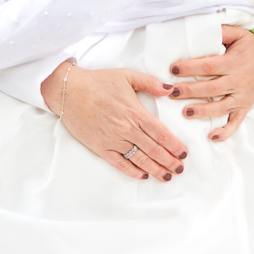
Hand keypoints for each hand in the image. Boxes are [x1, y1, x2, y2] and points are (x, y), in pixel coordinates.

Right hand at [41, 63, 184, 182]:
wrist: (69, 91)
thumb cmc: (98, 82)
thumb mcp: (127, 76)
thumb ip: (150, 83)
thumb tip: (170, 89)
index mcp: (135, 112)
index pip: (161, 134)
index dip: (175, 145)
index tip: (184, 153)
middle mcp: (127, 129)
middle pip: (154, 150)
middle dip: (169, 161)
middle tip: (180, 169)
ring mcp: (113, 140)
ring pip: (140, 159)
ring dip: (155, 169)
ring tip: (167, 176)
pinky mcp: (101, 148)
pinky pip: (120, 163)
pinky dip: (132, 171)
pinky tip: (142, 175)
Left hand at [167, 27, 253, 142]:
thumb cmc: (249, 47)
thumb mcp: (238, 34)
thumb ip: (221, 31)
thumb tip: (201, 29)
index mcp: (234, 62)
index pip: (210, 66)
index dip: (191, 68)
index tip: (173, 69)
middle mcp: (238, 81)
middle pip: (212, 88)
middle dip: (191, 91)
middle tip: (172, 92)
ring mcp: (242, 97)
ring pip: (221, 107)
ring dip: (203, 111)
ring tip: (186, 112)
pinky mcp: (244, 107)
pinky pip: (236, 122)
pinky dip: (225, 131)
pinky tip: (211, 137)